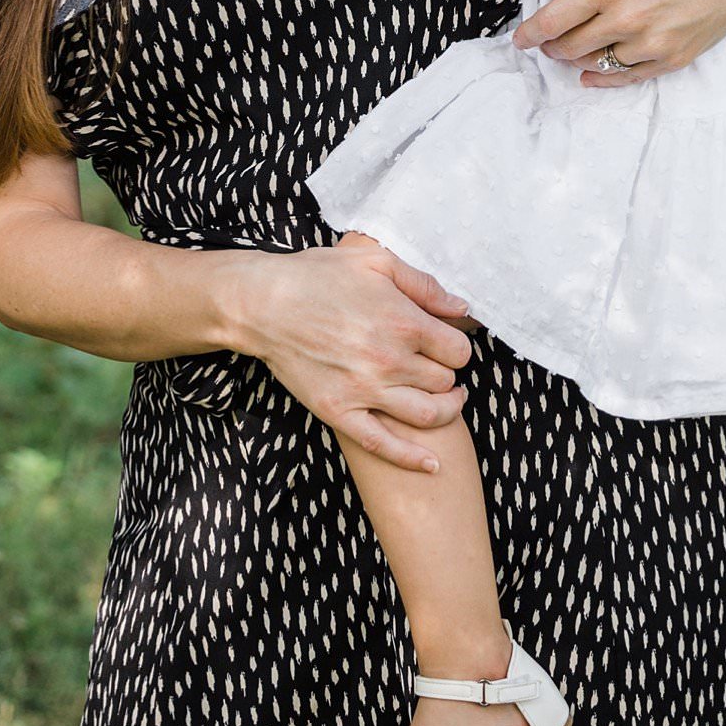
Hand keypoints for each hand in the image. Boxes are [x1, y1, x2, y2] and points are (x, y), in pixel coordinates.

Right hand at [228, 232, 474, 470]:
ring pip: (428, 415)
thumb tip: (462, 307)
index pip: (458, 350)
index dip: (456, 347)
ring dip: (445, 411)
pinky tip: (432, 464)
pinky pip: (384, 445)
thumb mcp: (375, 260)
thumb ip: (422, 285)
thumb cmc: (318, 276)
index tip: (446, 344)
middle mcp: (390, 361)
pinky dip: (413, 459)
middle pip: (445, 382)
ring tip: (447, 402)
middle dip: (448, 374)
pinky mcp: (339, 412)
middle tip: (438, 367)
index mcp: (403, 322)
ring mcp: (364, 391)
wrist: (263, 304)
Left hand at [511, 0, 725, 86]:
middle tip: (546, 42)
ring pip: (595, 64)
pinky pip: (626, 78)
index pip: (553, 20)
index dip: (530, 34)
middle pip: (570, 46)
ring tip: (570, 50)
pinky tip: (589, 75)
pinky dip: (602, 79)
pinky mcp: (672, 59)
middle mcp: (627, 17)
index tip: (519, 40)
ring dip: (576, 60)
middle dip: (552, 46)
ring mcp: (651, 42)